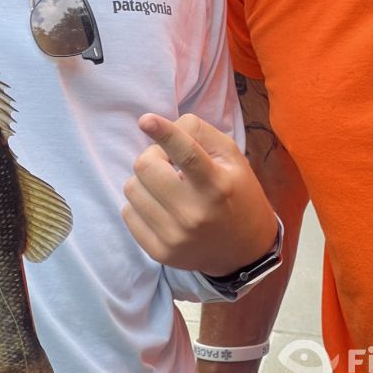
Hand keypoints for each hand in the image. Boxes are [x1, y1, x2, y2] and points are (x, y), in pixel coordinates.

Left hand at [122, 112, 277, 276]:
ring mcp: (175, 236)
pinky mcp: (160, 252)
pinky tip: (162, 209)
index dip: (165, 134)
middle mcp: (194, 213)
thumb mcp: (230, 155)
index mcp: (217, 184)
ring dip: (146, 182)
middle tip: (169, 165)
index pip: (187, 154)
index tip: (145, 120)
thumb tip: (157, 127)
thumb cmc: (236, 192)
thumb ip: (198, 133)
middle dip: (153, 157)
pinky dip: (141, 204)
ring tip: (168, 189)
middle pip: (145, 166)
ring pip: (132, 188)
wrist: (244, 250)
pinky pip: (128, 213)